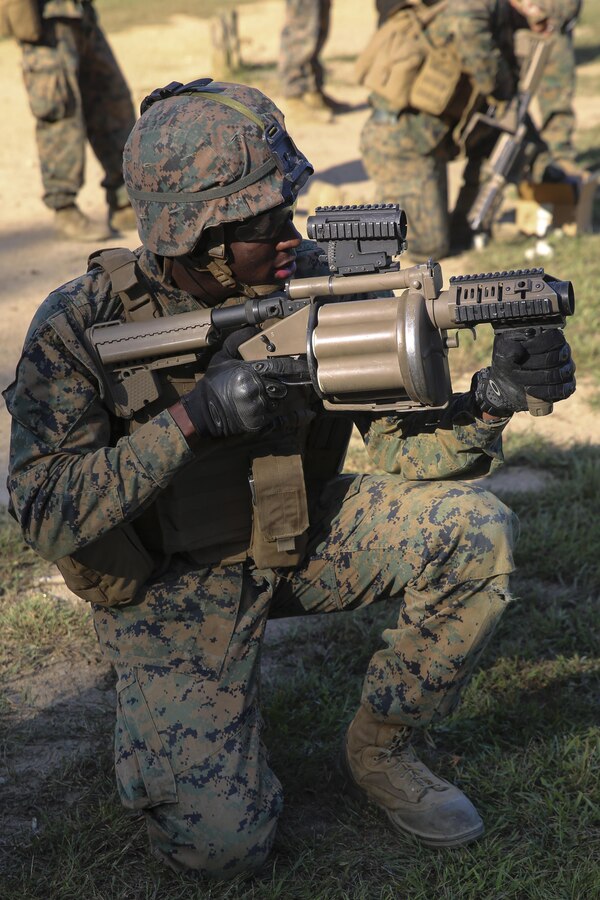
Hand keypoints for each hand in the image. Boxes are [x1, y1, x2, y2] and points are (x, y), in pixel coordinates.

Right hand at [181, 329, 309, 437]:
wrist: (203, 413)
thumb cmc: (213, 385)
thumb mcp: (221, 358)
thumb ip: (236, 341)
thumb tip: (254, 330)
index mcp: (248, 371)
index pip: (280, 366)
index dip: (296, 365)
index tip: (308, 362)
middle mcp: (255, 388)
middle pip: (285, 384)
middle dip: (298, 380)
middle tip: (311, 376)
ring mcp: (258, 407)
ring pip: (282, 400)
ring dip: (288, 396)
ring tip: (296, 392)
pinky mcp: (259, 422)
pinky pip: (282, 419)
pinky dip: (296, 417)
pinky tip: (308, 413)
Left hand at [473, 329, 575, 416]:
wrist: (505, 386)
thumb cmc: (507, 364)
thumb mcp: (503, 352)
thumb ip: (509, 347)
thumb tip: (520, 350)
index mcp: (549, 338)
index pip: (554, 338)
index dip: (538, 344)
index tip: (522, 349)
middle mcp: (562, 352)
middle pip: (555, 357)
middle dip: (532, 364)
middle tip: (517, 367)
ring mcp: (566, 370)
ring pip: (558, 374)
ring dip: (535, 378)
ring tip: (520, 380)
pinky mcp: (566, 387)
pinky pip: (563, 390)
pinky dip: (544, 392)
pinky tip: (530, 390)